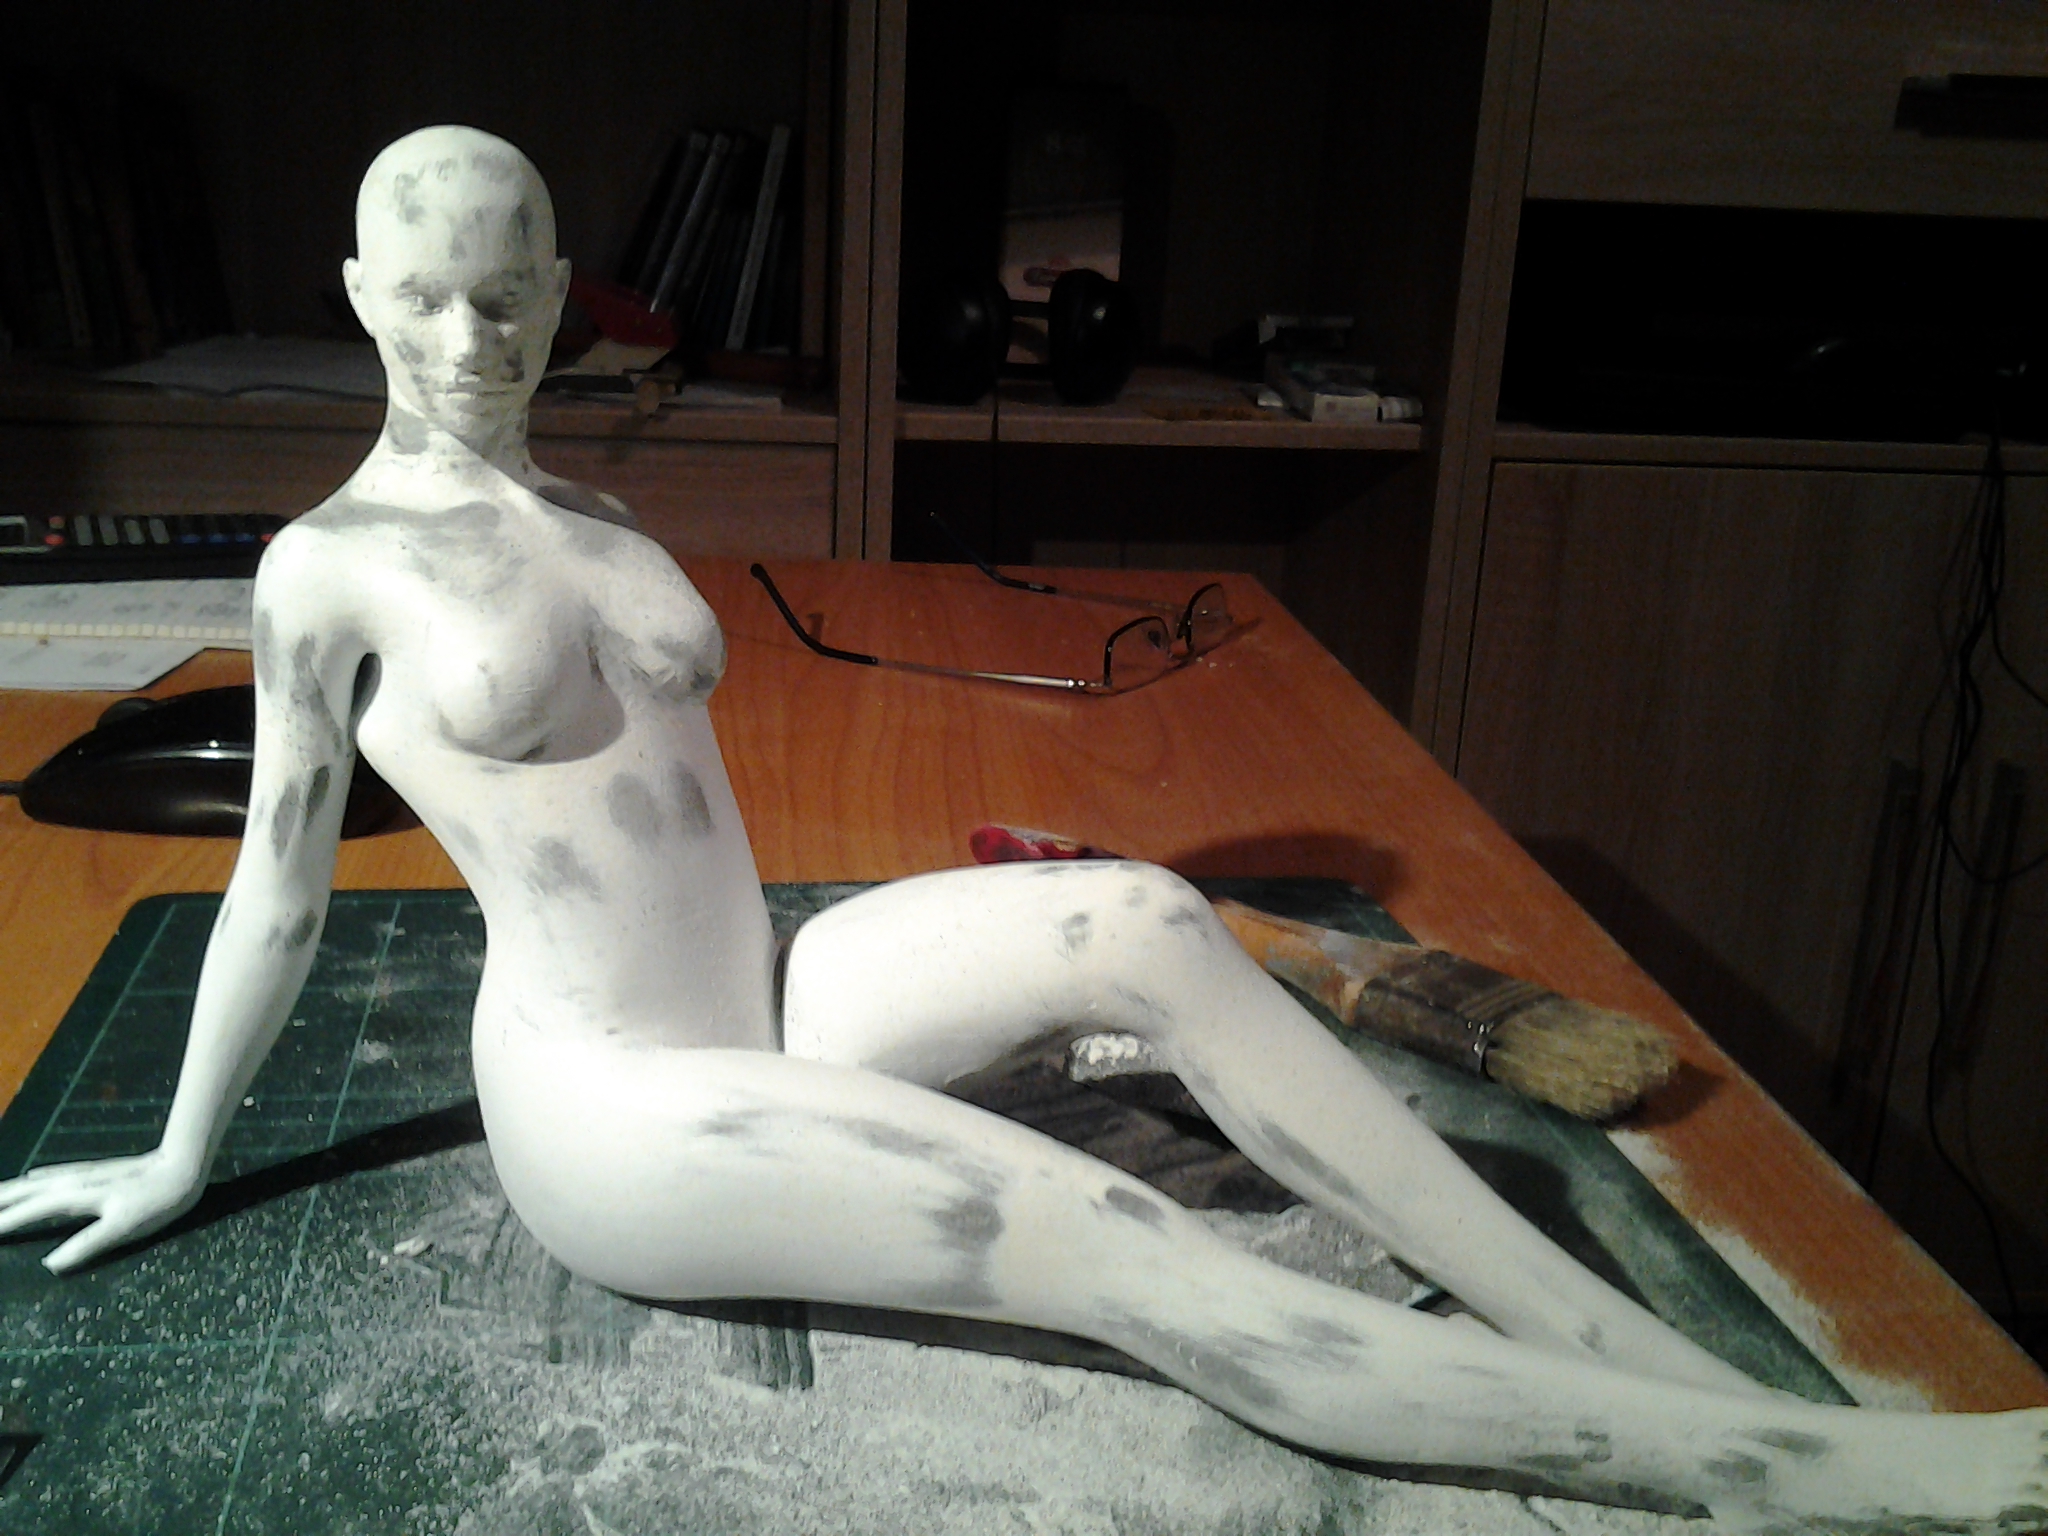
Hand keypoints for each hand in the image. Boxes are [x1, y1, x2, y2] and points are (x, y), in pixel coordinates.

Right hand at [0, 1151, 204, 1272]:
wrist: (182, 1167)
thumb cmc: (156, 1201)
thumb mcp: (123, 1228)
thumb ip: (86, 1245)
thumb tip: (49, 1264)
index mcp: (73, 1197)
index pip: (28, 1212)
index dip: (2, 1223)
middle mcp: (72, 1182)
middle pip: (24, 1192)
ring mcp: (82, 1174)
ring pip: (35, 1182)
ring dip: (10, 1190)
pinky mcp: (94, 1171)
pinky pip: (53, 1175)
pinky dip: (34, 1180)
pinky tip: (31, 1178)